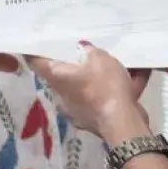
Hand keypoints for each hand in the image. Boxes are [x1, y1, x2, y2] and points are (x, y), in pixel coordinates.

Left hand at [28, 43, 151, 141]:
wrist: (125, 124)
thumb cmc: (104, 86)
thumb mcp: (98, 58)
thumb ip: (88, 50)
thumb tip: (81, 48)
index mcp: (54, 77)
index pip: (35, 61)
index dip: (35, 51)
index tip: (38, 44)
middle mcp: (59, 95)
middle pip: (61, 75)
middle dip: (74, 66)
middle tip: (84, 54)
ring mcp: (74, 111)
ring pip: (82, 90)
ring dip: (96, 80)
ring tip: (115, 68)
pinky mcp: (91, 122)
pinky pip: (99, 102)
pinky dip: (111, 94)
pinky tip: (131, 83)